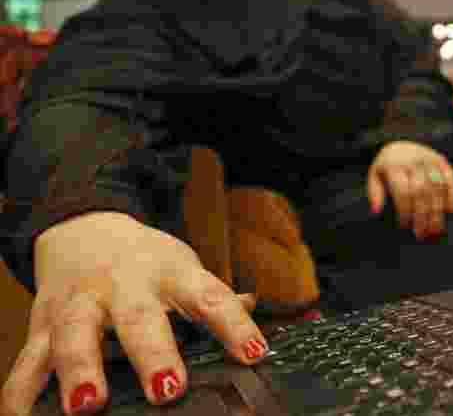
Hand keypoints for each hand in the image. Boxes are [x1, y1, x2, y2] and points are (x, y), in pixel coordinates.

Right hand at [1, 212, 268, 415]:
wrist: (84, 229)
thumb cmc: (145, 261)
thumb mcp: (185, 270)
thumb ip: (215, 299)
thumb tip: (253, 309)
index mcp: (171, 273)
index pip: (210, 298)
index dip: (235, 325)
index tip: (255, 352)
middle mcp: (124, 285)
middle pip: (138, 317)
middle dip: (152, 353)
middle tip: (168, 388)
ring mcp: (79, 304)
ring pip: (75, 334)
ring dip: (80, 370)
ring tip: (88, 406)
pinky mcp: (41, 324)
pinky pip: (27, 362)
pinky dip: (21, 393)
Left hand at [366, 141, 452, 239]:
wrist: (401, 143)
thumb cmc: (387, 165)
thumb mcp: (375, 175)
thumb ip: (374, 193)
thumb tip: (376, 211)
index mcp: (395, 165)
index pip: (403, 191)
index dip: (405, 211)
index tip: (404, 226)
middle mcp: (414, 161)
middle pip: (421, 191)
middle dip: (422, 215)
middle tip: (422, 234)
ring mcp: (429, 159)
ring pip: (437, 187)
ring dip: (437, 210)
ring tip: (435, 229)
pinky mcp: (441, 160)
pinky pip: (450, 178)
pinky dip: (452, 194)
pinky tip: (450, 210)